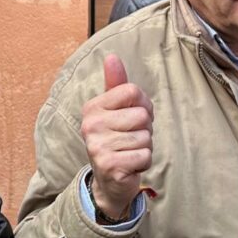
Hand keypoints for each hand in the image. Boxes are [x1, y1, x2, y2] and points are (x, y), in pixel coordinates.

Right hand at [81, 54, 152, 218]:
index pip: (132, 91)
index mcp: (93, 108)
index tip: (134, 118)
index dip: (143, 105)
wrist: (109, 180)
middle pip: (142, 115)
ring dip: (144, 147)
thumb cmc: (117, 139)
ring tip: (130, 152)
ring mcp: (99, 147)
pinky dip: (144, 162)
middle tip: (131, 139)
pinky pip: (145, 156)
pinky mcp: (111, 166)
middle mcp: (91, 125)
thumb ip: (116, 84)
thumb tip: (112, 56)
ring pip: (145, 137)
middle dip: (145, 129)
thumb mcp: (115, 110)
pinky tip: (131, 165)